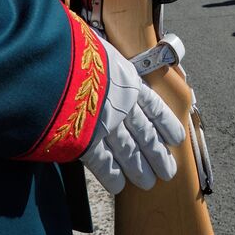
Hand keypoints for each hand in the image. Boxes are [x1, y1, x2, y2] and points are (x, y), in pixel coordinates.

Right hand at [79, 35, 185, 194]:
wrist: (56, 62)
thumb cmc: (73, 47)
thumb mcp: (97, 46)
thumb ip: (103, 56)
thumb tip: (98, 48)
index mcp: (127, 80)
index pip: (154, 107)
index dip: (166, 124)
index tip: (178, 139)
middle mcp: (122, 105)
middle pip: (146, 135)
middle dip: (156, 155)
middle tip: (168, 173)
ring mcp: (106, 124)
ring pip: (128, 151)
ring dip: (139, 169)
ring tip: (149, 184)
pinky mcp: (85, 139)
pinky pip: (101, 162)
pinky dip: (111, 175)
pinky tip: (119, 187)